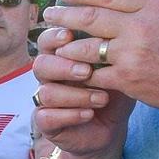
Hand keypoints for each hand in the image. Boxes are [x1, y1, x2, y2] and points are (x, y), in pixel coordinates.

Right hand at [34, 25, 133, 158]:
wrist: (112, 127)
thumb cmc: (114, 92)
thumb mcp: (117, 70)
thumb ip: (111, 53)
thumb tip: (118, 30)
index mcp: (60, 58)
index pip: (47, 41)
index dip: (53, 37)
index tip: (69, 36)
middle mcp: (49, 78)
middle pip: (41, 65)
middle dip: (64, 67)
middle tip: (87, 71)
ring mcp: (44, 101)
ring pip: (47, 93)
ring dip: (76, 95)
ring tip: (102, 99)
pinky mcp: (45, 123)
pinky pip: (46, 117)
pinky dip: (70, 115)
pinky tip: (89, 114)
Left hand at [41, 0, 158, 125]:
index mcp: (153, 6)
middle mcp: (139, 28)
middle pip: (90, 17)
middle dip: (64, 14)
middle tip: (50, 13)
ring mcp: (130, 55)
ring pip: (86, 47)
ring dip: (65, 44)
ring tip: (53, 40)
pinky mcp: (126, 80)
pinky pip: (94, 74)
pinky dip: (79, 71)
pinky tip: (69, 67)